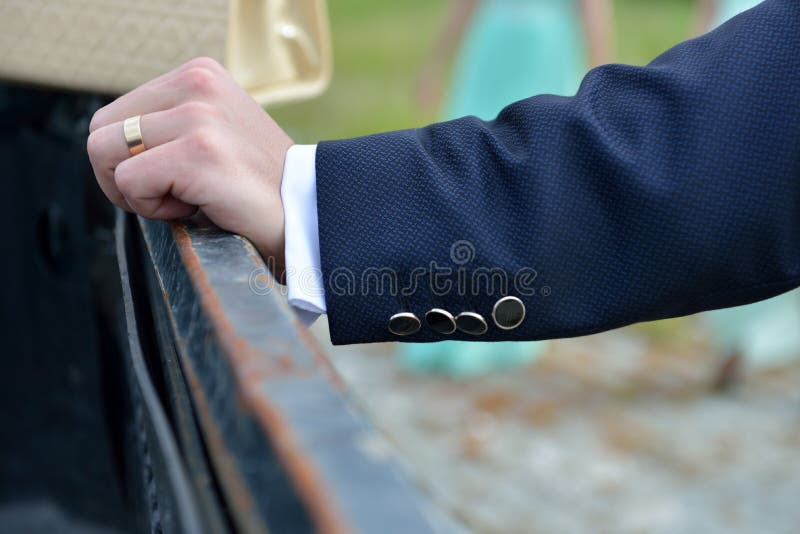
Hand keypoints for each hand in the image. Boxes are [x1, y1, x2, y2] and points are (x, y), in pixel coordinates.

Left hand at [87, 57, 292, 276]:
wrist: (305, 215)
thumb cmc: (253, 186)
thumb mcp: (210, 133)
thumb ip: (165, 123)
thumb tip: (105, 142)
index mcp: (199, 73)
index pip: (113, 115)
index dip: (131, 159)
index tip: (176, 177)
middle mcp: (197, 83)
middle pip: (100, 131)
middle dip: (125, 174)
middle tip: (174, 194)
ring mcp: (199, 116)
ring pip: (106, 155)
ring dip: (140, 192)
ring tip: (189, 197)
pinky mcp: (199, 152)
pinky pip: (130, 183)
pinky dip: (155, 209)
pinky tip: (199, 207)